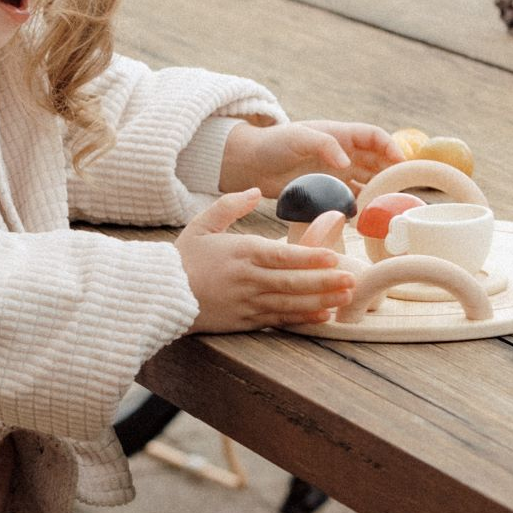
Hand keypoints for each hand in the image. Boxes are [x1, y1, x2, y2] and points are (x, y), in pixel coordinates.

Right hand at [176, 189, 355, 333]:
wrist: (160, 294)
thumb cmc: (183, 258)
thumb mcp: (201, 224)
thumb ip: (230, 205)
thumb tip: (255, 191)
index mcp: (241, 253)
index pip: (281, 255)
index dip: (309, 257)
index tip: (333, 255)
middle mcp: (247, 279)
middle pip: (292, 281)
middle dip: (325, 281)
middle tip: (352, 279)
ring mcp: (247, 302)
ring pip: (290, 302)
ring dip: (321, 299)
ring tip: (347, 296)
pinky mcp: (245, 321)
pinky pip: (279, 319)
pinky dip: (303, 318)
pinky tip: (323, 315)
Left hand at [219, 119, 402, 197]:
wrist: (250, 164)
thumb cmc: (273, 144)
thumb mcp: (298, 138)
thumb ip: (324, 145)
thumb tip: (347, 164)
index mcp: (340, 135)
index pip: (375, 137)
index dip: (391, 147)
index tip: (401, 163)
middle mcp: (343, 153)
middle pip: (377, 160)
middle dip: (391, 172)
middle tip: (402, 190)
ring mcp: (336, 173)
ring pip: (367, 180)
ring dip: (378, 191)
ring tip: (388, 206)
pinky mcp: (326, 190)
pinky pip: (350, 197)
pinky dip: (360, 205)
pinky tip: (365, 216)